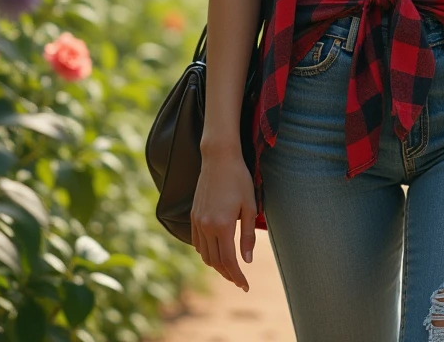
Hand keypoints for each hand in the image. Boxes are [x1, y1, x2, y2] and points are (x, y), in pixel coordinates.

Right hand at [190, 146, 256, 290]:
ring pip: (204, 254)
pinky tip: (216, 251)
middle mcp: (206, 226)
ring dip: (216, 265)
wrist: (219, 158)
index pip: (229, 261)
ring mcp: (197, 221)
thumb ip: (248, 235)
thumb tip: (247, 260)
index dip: (237, 276)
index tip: (245, 286)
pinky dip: (206, 252)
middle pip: (215, 261)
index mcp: (222, 226)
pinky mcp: (193, 215)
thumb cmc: (239, 179)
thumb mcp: (250, 206)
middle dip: (228, 274)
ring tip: (230, 268)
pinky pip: (197, 242)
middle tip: (239, 281)